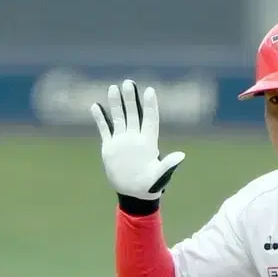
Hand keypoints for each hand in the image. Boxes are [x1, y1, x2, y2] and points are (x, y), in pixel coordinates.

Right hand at [90, 80, 184, 199]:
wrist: (133, 193)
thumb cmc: (150, 186)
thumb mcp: (160, 176)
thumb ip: (168, 165)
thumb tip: (181, 155)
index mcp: (148, 142)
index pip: (150, 119)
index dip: (150, 105)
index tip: (150, 91)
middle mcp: (135, 138)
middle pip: (134, 114)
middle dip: (131, 99)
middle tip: (128, 83)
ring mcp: (122, 141)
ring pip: (119, 118)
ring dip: (116, 104)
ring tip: (114, 88)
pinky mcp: (111, 147)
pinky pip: (105, 129)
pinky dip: (100, 119)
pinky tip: (96, 106)